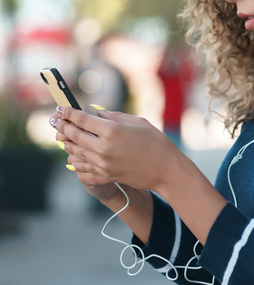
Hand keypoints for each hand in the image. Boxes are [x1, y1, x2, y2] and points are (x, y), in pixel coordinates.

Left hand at [50, 106, 176, 193]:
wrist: (165, 169)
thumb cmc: (155, 141)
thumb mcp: (137, 122)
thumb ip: (114, 116)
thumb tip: (97, 114)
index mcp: (112, 131)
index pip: (82, 120)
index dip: (69, 113)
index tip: (62, 108)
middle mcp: (104, 148)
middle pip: (75, 136)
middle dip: (63, 127)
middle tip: (56, 121)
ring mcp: (103, 164)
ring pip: (76, 153)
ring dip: (67, 144)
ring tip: (63, 137)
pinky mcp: (106, 175)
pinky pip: (84, 170)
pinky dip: (76, 163)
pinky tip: (73, 158)